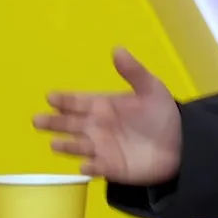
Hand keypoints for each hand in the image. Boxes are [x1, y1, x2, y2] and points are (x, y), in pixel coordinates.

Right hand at [33, 47, 182, 184]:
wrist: (181, 142)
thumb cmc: (161, 114)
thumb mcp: (151, 88)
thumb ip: (133, 71)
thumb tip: (117, 49)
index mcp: (104, 106)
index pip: (79, 102)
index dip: (65, 99)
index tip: (50, 97)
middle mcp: (98, 127)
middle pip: (71, 124)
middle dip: (54, 122)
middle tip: (37, 120)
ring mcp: (103, 148)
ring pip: (79, 146)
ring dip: (67, 145)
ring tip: (55, 143)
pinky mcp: (112, 167)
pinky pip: (97, 168)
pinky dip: (91, 167)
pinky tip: (84, 165)